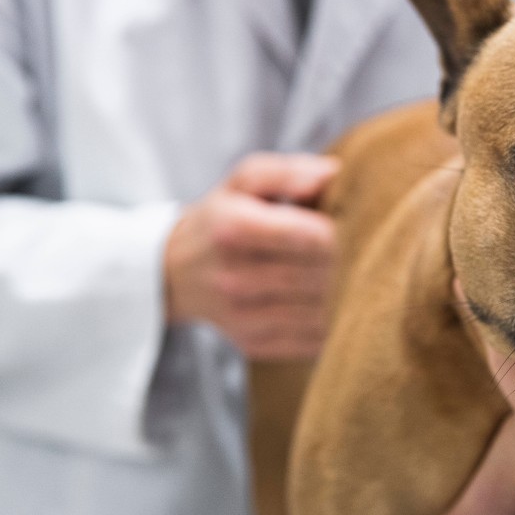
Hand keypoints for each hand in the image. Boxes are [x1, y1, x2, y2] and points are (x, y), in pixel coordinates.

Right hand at [164, 152, 338, 358]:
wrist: (175, 272)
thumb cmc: (223, 217)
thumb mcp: (243, 182)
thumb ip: (288, 172)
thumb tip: (333, 174)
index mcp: (234, 228)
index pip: (314, 237)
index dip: (335, 230)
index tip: (332, 225)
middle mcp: (234, 277)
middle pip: (322, 274)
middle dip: (340, 260)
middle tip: (340, 250)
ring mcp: (242, 316)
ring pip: (321, 311)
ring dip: (337, 294)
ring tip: (332, 275)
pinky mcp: (252, 343)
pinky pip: (312, 341)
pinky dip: (327, 324)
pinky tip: (318, 303)